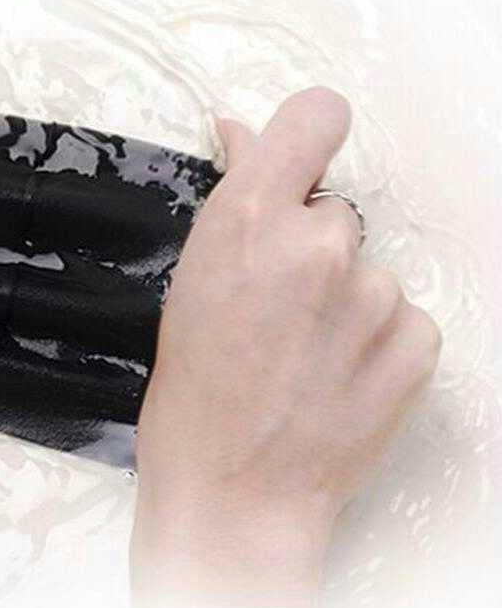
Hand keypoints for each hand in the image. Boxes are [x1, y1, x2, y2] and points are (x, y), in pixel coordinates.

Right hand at [131, 88, 440, 607]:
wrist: (233, 492)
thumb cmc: (194, 399)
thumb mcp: (191, 284)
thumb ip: (235, 200)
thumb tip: (245, 135)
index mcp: (247, 220)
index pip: (316, 115)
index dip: (308, 135)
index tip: (301, 164)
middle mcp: (317, 244)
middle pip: (335, 212)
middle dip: (310, 247)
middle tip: (276, 307)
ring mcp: (372, 294)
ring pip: (367, 269)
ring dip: (343, 300)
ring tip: (301, 355)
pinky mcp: (416, 340)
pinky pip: (403, 315)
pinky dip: (376, 340)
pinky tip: (335, 376)